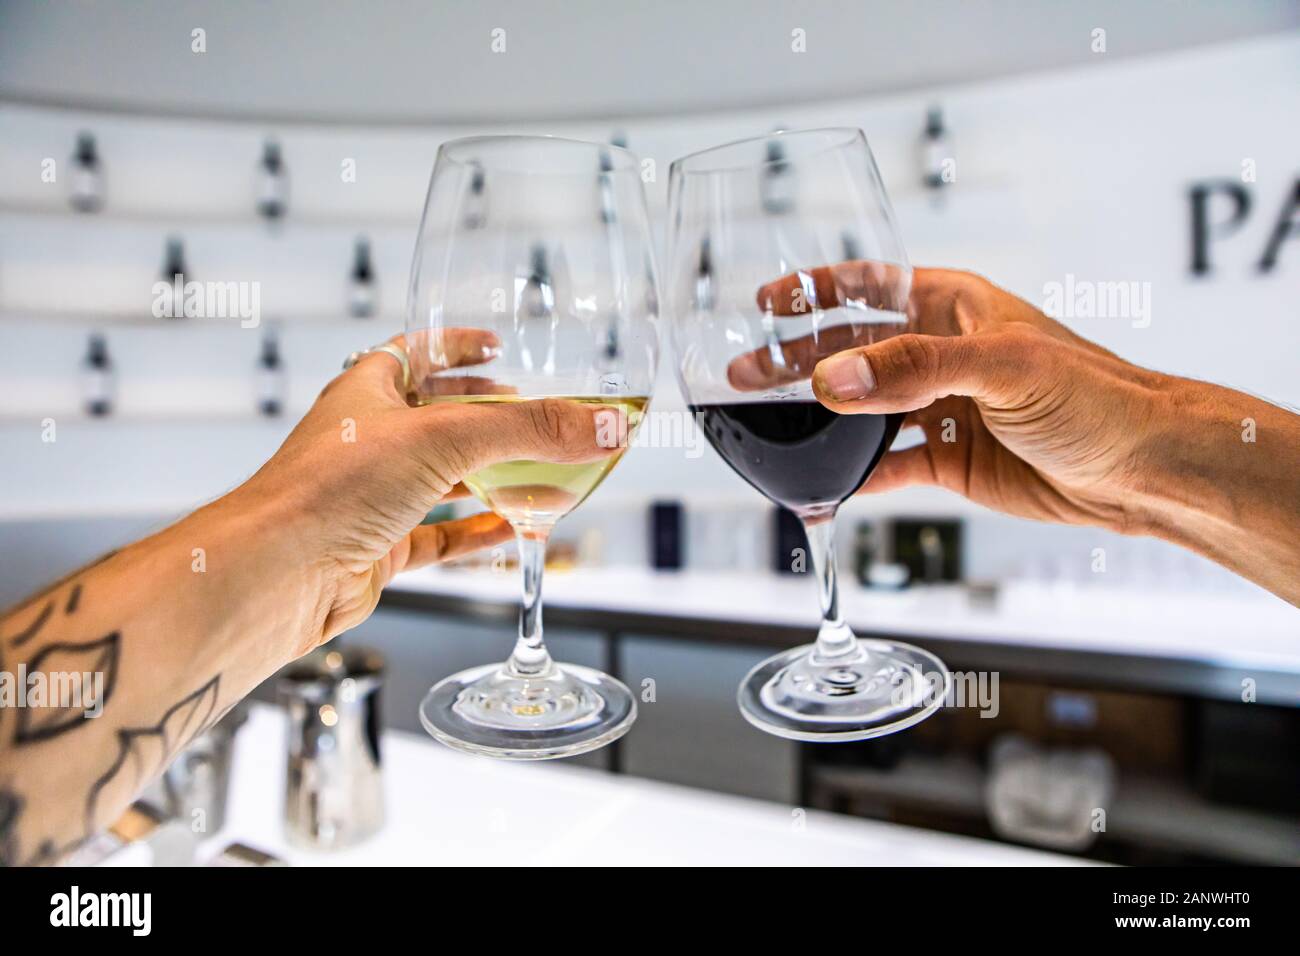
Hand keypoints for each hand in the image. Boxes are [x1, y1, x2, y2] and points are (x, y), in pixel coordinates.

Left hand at [239, 332, 613, 642]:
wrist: (277, 574)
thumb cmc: (327, 490)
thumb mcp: (445, 438)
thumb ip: (531, 430)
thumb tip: (604, 426)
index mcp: (367, 392)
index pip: (415, 351)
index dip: (457, 345)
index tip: (497, 345)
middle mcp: (367, 441)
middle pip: (434, 416)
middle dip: (484, 414)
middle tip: (528, 411)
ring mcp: (371, 497)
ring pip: (441, 479)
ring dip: (489, 476)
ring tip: (541, 472)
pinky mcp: (378, 548)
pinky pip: (438, 535)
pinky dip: (478, 532)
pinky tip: (515, 529)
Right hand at [750, 265, 1162, 531]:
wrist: (1143, 471)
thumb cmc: (1098, 395)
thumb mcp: (1003, 367)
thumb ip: (916, 369)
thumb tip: (833, 378)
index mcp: (954, 306)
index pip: (870, 285)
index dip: (816, 289)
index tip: (767, 302)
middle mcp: (940, 353)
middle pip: (850, 351)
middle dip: (795, 361)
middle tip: (744, 375)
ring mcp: (940, 408)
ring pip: (859, 410)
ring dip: (812, 420)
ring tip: (764, 426)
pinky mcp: (946, 460)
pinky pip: (882, 465)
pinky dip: (847, 476)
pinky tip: (816, 486)